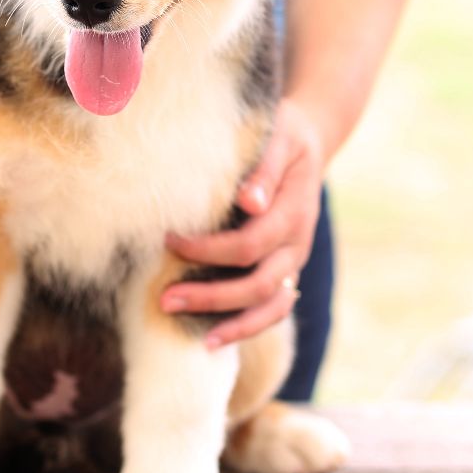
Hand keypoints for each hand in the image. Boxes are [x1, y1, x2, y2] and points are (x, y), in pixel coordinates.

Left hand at [162, 98, 325, 348]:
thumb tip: (250, 201)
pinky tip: (214, 337)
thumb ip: (265, 168)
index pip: (250, 244)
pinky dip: (247, 326)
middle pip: (259, 284)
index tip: (169, 240)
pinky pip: (272, 308)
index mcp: (294, 211)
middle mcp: (297, 243)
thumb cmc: (282, 135)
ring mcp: (293, 260)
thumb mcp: (278, 138)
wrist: (307, 141)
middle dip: (211, 297)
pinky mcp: (285, 269)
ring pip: (272, 307)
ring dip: (233, 324)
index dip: (209, 250)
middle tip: (165, 300)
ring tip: (196, 336)